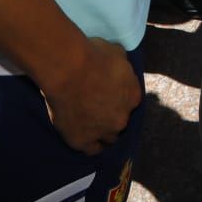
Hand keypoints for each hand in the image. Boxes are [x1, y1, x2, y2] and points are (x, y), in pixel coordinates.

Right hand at [42, 37, 141, 155]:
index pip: (131, 102)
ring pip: (109, 138)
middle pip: (120, 122)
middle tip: (97, 107)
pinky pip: (91, 149)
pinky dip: (89, 144)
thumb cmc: (92, 55)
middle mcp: (122, 118)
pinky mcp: (82, 141)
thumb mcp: (116, 52)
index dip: (120, 99)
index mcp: (133, 96)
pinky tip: (83, 137)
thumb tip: (119, 65)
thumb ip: (122, 65)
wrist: (68, 69)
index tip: (109, 94)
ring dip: (102, 131)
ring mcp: (103, 132)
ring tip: (90, 124)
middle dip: (112, 116)